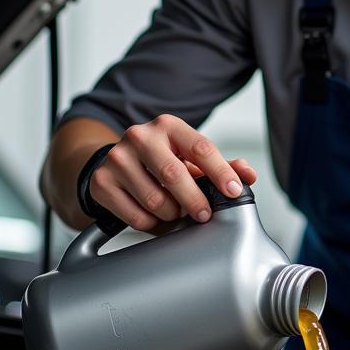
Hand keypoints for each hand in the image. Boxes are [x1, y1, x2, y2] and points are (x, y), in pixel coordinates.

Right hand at [87, 114, 257, 232]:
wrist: (114, 161)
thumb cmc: (161, 159)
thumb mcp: (190, 156)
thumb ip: (221, 165)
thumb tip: (248, 174)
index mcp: (167, 126)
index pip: (201, 148)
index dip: (221, 172)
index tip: (234, 191)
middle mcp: (139, 136)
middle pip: (174, 175)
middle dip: (195, 200)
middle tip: (204, 214)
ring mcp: (117, 159)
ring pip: (155, 200)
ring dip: (172, 214)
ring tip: (175, 211)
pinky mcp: (101, 183)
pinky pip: (136, 216)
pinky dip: (152, 223)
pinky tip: (154, 215)